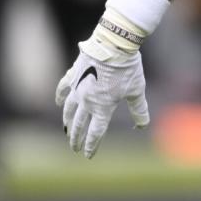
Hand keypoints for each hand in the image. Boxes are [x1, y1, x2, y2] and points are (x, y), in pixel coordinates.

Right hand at [55, 35, 149, 158]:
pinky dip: (60, 97)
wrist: (113, 44)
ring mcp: (77, 88)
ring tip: (66, 130)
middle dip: (76, 138)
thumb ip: (139, 110)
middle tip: (74, 148)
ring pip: (68, 110)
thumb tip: (142, 126)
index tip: (87, 156)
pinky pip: (63, 89)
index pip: (95, 133)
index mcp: (103, 107)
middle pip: (79, 125)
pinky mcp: (73, 75)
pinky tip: (58, 103)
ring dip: (67, 122)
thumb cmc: (127, 68)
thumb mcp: (137, 90)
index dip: (92, 146)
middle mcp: (87, 101)